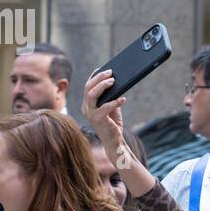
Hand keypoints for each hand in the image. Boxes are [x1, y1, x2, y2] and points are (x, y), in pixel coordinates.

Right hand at [82, 70, 155, 197]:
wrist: (114, 141)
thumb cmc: (113, 123)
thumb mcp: (112, 106)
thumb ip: (111, 95)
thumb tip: (117, 81)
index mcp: (88, 104)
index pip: (88, 86)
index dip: (95, 76)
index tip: (104, 68)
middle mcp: (86, 108)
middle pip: (88, 88)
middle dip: (99, 78)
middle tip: (111, 73)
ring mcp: (90, 114)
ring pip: (91, 95)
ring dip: (102, 86)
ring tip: (114, 81)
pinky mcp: (98, 120)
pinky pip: (104, 107)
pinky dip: (114, 102)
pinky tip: (123, 99)